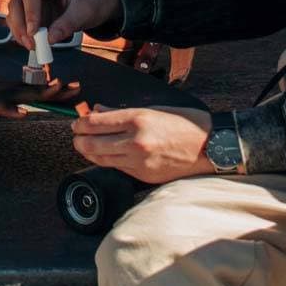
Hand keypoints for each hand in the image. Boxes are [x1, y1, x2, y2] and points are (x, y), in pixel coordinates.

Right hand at [0, 77, 81, 127]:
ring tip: (60, 91)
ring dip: (37, 92)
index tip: (68, 92)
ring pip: (14, 93)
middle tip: (79, 88)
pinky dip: (6, 108)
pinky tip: (22, 112)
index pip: (24, 92)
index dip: (46, 92)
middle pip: (27, 89)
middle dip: (53, 89)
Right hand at [7, 0, 121, 49]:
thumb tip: (50, 39)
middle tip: (31, 45)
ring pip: (15, 14)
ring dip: (20, 32)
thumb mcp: (86, 10)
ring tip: (35, 47)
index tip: (34, 32)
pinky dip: (25, 34)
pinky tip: (35, 44)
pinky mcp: (33, 10)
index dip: (30, 13)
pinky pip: (21, 22)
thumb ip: (68, 24)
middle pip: (17, 2)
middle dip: (21, 26)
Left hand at [72, 106, 214, 182]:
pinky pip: (117, 167)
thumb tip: (98, 110)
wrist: (208, 146)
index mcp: (138, 119)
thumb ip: (122, 111)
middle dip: (78, 139)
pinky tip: (105, 154)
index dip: (81, 122)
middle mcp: (135, 141)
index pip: (96, 123)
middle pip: (92, 144)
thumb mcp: (153, 109)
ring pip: (101, 159)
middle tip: (76, 135)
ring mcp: (139, 161)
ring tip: (85, 145)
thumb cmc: (184, 122)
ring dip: (88, 152)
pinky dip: (107, 160)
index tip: (76, 121)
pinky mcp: (143, 176)